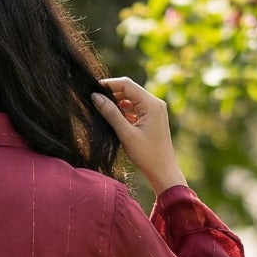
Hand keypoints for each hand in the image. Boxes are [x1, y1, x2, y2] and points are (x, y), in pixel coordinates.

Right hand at [91, 77, 185, 192]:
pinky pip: (136, 108)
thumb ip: (111, 114)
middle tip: (95, 100)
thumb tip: (96, 96)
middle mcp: (155, 102)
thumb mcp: (126, 134)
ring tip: (102, 111)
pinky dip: (124, 111)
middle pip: (129, 90)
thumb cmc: (147, 155)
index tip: (93, 89)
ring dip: (117, 103)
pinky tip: (114, 119)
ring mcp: (155, 109)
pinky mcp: (152, 117)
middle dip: (112, 93)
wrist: (163, 171)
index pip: (126, 84)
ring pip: (131, 99)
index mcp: (151, 104)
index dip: (109, 84)